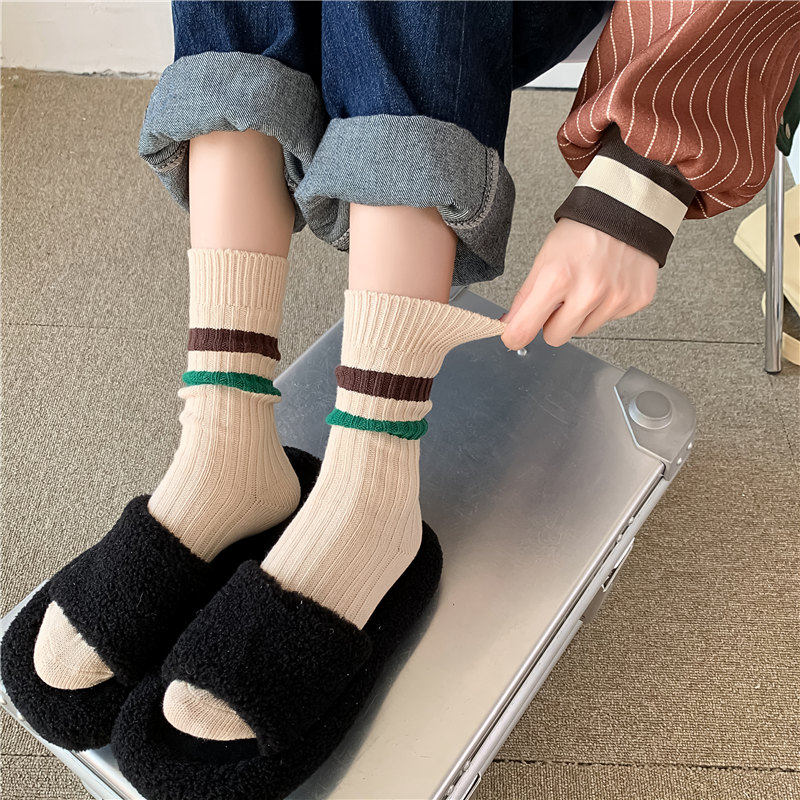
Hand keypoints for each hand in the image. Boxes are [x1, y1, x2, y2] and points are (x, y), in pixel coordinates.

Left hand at [501, 219, 657, 349]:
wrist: (624, 212)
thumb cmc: (582, 233)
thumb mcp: (544, 260)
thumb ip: (524, 298)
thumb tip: (509, 326)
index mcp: (557, 278)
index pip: (524, 330)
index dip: (515, 336)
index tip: (513, 336)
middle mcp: (588, 291)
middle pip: (555, 338)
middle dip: (553, 323)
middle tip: (560, 299)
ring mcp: (615, 298)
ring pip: (583, 332)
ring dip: (581, 315)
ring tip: (586, 285)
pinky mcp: (636, 300)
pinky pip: (609, 321)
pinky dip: (605, 307)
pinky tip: (607, 284)